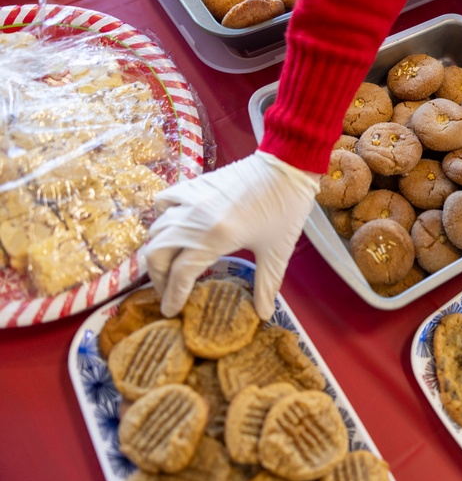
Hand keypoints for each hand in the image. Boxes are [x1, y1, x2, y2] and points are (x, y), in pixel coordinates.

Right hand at [140, 150, 320, 319]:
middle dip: (158, 278)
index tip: (171, 311)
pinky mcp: (193, 185)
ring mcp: (191, 199)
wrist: (287, 165)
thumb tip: (264, 315)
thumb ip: (267, 284)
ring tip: (168, 267)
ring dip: (156, 251)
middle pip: (156, 253)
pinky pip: (163, 202)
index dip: (173, 296)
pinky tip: (173, 229)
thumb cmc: (286, 208)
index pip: (180, 274)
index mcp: (216, 237)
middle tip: (168, 291)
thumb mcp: (278, 251)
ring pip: (155, 230)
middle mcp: (195, 218)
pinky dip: (160, 218)